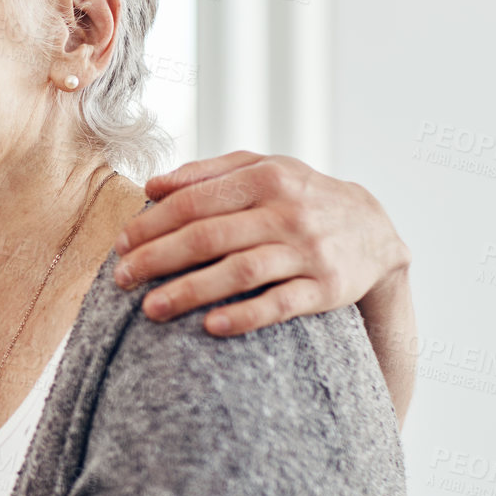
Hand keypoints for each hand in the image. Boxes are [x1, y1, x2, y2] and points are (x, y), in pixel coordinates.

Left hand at [112, 151, 410, 336]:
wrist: (375, 231)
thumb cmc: (301, 197)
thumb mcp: (264, 168)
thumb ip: (206, 173)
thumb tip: (152, 186)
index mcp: (265, 178)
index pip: (194, 202)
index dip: (151, 224)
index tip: (120, 244)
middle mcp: (287, 212)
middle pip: (209, 237)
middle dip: (157, 258)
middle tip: (122, 278)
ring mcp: (308, 251)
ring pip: (240, 272)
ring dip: (190, 291)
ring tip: (150, 309)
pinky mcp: (327, 288)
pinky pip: (280, 304)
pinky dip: (244, 316)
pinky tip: (209, 327)